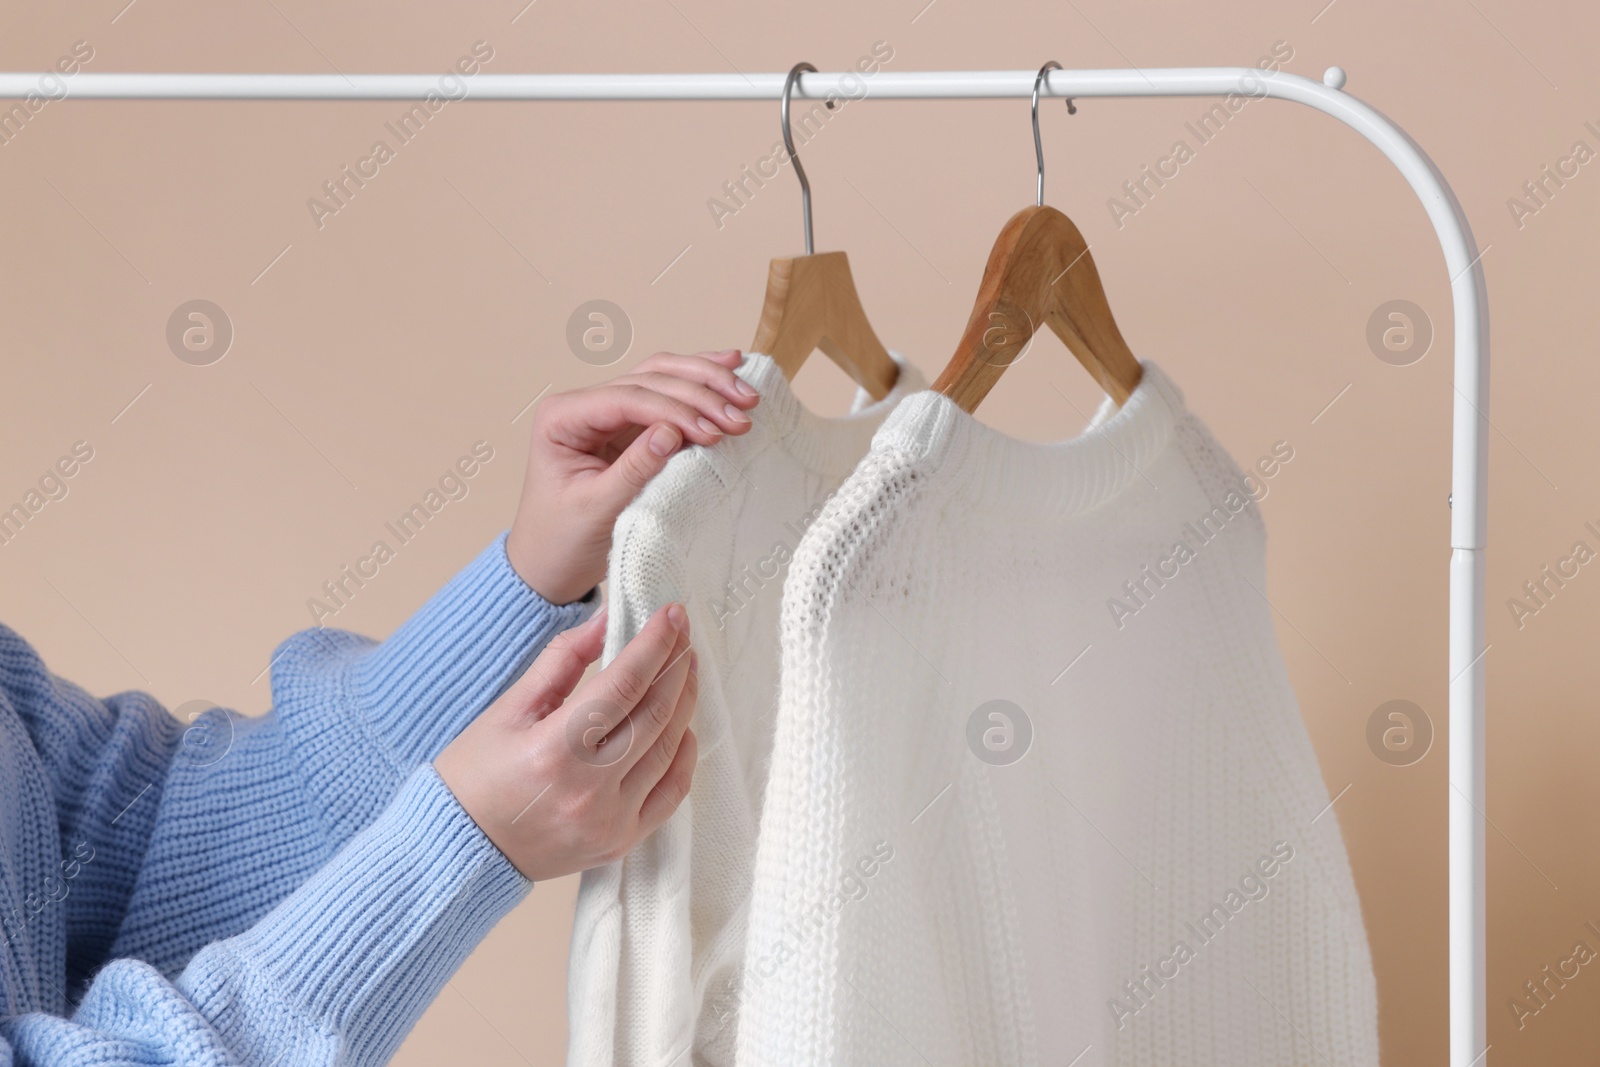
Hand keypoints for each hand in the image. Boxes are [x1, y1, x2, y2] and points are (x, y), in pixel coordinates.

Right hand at [434, 601, 698, 880]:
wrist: (458, 850)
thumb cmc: (474, 774)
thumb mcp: (508, 709)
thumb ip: (563, 659)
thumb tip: (610, 616)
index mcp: (554, 750)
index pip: (624, 685)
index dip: (654, 644)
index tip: (673, 613)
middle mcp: (588, 789)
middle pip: (654, 714)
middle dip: (675, 666)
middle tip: (682, 634)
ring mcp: (609, 821)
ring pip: (669, 750)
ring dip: (683, 704)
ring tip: (684, 670)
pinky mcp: (620, 842)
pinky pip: (671, 793)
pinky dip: (683, 755)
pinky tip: (682, 726)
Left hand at [507, 349, 758, 603]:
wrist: (550, 566)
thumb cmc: (562, 540)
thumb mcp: (596, 509)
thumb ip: (634, 469)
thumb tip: (672, 432)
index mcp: (562, 418)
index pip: (625, 398)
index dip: (673, 409)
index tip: (712, 430)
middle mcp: (583, 404)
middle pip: (648, 378)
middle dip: (699, 393)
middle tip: (741, 412)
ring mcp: (607, 412)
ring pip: (662, 377)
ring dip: (706, 382)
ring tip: (746, 393)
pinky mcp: (629, 427)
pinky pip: (668, 397)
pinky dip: (700, 386)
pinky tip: (731, 368)